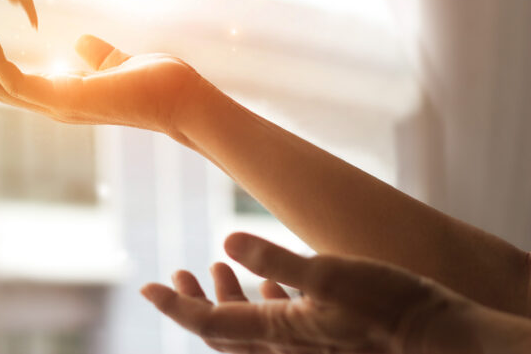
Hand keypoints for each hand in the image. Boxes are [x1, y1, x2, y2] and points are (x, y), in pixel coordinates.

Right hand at [0, 13, 205, 146]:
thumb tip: (80, 43)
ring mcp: (56, 106)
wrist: (183, 98)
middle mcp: (52, 106)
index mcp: (60, 97)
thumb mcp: (117, 62)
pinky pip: (16, 84)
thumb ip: (97, 55)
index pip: (8, 83)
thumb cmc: (157, 82)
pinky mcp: (64, 101)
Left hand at [141, 232, 526, 353]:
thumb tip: (227, 243)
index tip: (147, 286)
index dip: (176, 306)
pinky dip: (265, 301)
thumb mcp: (329, 274)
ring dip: (228, 296)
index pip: (210, 324)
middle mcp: (286, 348)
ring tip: (212, 268)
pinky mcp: (325, 337)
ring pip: (251, 327)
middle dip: (195, 300)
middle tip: (176, 272)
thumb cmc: (386, 306)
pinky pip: (280, 326)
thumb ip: (277, 259)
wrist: (438, 337)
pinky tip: (267, 282)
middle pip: (223, 329)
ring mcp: (305, 346)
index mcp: (278, 335)